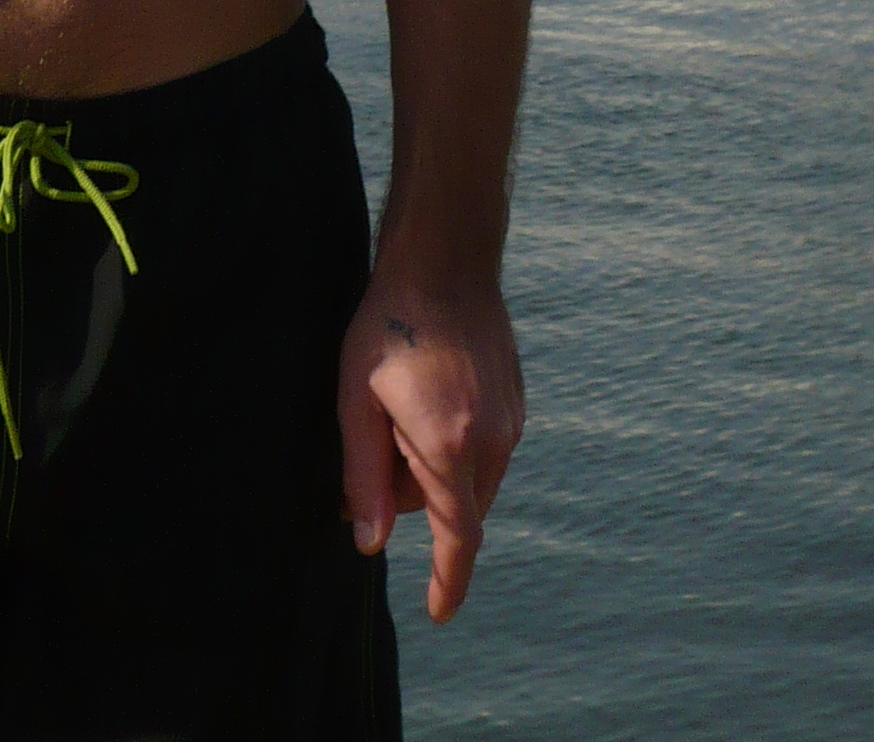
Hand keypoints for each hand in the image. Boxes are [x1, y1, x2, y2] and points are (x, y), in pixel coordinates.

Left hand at [337, 269, 524, 623]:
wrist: (445, 260)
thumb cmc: (389, 325)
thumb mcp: (355, 399)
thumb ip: (363, 476)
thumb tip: (370, 543)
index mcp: (450, 448)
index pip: (459, 540)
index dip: (449, 583)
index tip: (440, 615)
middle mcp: (493, 443)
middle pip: (455, 507)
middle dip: (415, 499)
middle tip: (372, 447)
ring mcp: (511, 420)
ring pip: (470, 477)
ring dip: (433, 468)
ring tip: (397, 407)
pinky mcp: (517, 401)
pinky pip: (485, 447)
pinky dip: (454, 444)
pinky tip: (427, 391)